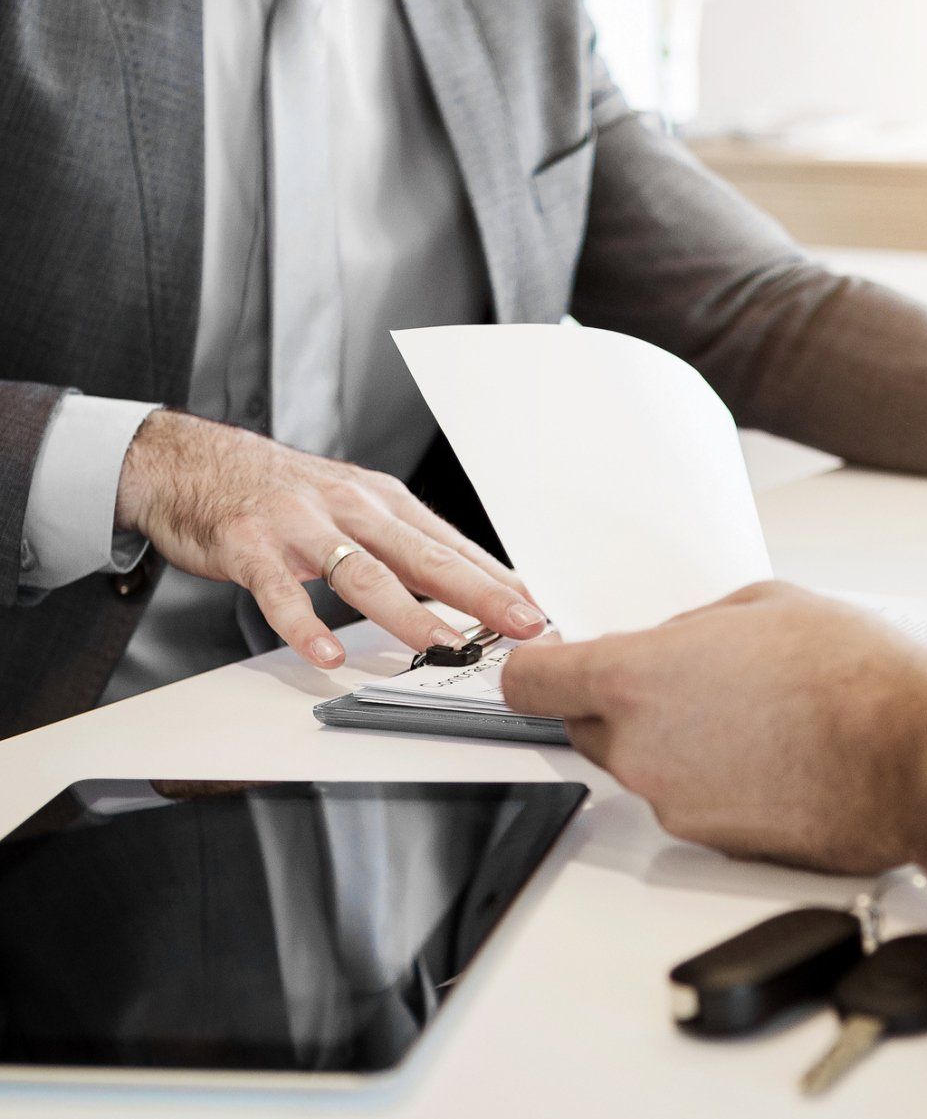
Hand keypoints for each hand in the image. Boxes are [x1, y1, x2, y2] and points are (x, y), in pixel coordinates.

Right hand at [115, 410, 547, 666]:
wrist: (192, 461)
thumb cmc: (284, 495)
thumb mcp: (357, 509)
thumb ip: (408, 550)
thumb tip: (473, 588)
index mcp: (386, 503)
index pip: (455, 547)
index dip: (501, 581)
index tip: (542, 612)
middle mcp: (353, 508)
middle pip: (426, 557)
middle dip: (481, 594)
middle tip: (523, 625)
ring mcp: (302, 527)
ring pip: (364, 573)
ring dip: (408, 615)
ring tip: (444, 648)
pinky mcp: (251, 547)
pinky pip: (280, 593)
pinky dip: (305, 626)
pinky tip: (326, 656)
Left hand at [500, 583, 926, 872]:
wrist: (910, 754)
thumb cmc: (850, 676)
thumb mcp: (762, 604)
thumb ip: (692, 626)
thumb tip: (676, 643)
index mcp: (635, 680)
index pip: (530, 683)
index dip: (537, 668)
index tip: (555, 660)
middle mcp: (640, 750)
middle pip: (586, 728)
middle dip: (620, 704)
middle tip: (688, 679)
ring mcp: (674, 803)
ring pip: (646, 765)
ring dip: (679, 742)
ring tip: (755, 714)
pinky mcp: (714, 841)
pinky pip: (694, 800)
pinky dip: (718, 780)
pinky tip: (774, 753)